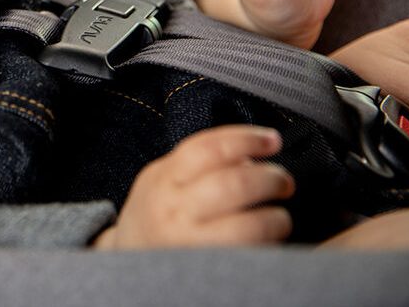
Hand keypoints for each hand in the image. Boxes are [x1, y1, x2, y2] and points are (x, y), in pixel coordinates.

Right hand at [93, 126, 294, 249]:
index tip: (272, 140)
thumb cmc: (153, 214)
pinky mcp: (206, 269)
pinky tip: (268, 239)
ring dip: (276, 217)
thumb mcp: (162, 177)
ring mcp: (190, 242)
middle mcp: (175, 210)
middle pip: (234, 184)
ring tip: (279, 216)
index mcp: (164, 179)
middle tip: (283, 182)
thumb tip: (250, 157)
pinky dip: (268, 244)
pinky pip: (248, 255)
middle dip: (271, 179)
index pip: (208, 148)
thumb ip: (198, 163)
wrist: (126, 260)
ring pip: (248, 226)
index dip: (246, 139)